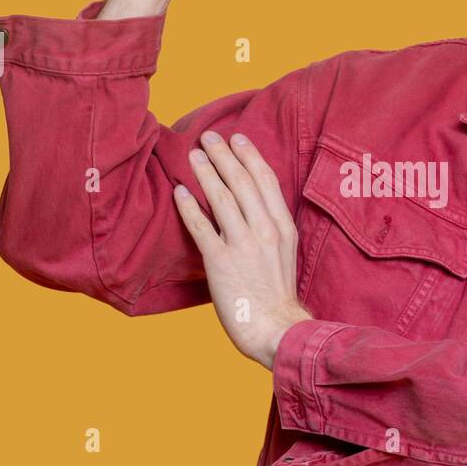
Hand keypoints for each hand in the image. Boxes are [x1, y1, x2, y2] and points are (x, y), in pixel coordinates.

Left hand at [173, 130, 312, 368]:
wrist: (275, 328)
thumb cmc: (278, 295)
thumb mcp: (286, 253)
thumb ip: (273, 227)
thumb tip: (256, 204)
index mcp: (282, 227)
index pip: (265, 181)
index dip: (250, 156)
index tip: (237, 139)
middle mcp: (264, 230)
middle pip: (242, 182)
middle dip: (224, 155)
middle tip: (208, 137)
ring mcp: (243, 245)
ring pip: (221, 198)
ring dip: (206, 173)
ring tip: (194, 155)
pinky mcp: (221, 261)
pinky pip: (201, 227)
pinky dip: (189, 206)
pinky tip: (180, 191)